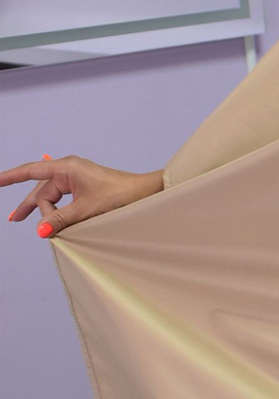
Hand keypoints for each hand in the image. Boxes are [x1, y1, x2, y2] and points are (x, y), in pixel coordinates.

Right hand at [2, 156, 163, 237]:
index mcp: (67, 168)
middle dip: (32, 207)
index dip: (10, 177)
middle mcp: (70, 170)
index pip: (31, 171)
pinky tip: (55, 222)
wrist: (146, 193)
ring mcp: (77, 178)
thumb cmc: (120, 196)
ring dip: (49, 213)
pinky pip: (64, 199)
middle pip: (42, 190)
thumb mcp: (86, 210)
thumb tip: (40, 231)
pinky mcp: (85, 186)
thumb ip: (61, 220)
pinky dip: (59, 211)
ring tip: (47, 230)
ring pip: (52, 197)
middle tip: (14, 220)